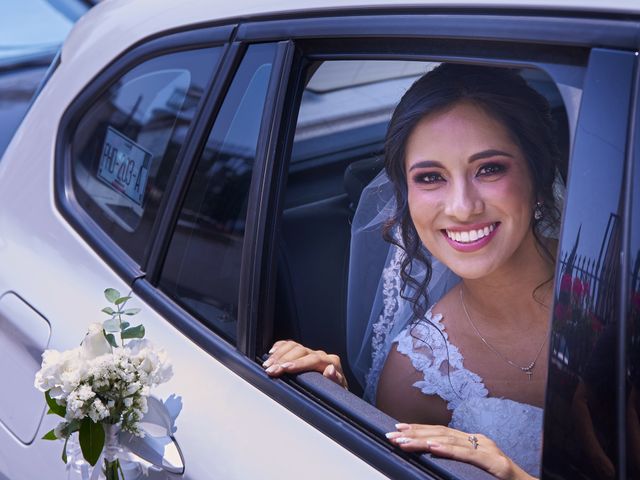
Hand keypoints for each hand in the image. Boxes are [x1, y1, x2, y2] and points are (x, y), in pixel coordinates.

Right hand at [263, 340, 347, 388]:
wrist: (336, 391)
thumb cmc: (336, 393)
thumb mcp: (339, 391)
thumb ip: (336, 381)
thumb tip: (331, 370)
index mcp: (331, 362)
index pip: (313, 359)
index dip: (298, 363)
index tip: (285, 368)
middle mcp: (320, 355)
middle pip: (300, 351)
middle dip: (283, 360)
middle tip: (271, 370)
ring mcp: (310, 353)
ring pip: (293, 346)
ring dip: (278, 355)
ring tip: (268, 365)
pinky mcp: (303, 354)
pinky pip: (290, 345)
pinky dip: (279, 347)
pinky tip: (272, 353)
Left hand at [386, 423, 534, 479]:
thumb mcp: (475, 472)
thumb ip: (457, 465)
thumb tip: (432, 460)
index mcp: (475, 443)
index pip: (442, 433)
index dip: (419, 430)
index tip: (398, 429)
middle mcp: (480, 442)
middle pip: (442, 433)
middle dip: (414, 433)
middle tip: (392, 434)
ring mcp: (489, 451)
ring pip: (451, 442)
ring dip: (424, 441)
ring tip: (404, 442)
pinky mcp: (496, 464)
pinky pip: (469, 456)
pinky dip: (449, 451)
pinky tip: (432, 448)